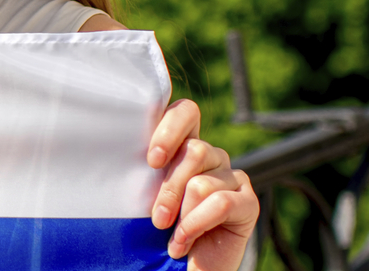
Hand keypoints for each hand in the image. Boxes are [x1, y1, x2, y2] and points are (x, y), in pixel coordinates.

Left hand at [148, 99, 259, 270]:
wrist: (182, 269)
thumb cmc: (157, 233)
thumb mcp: (143, 198)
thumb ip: (143, 174)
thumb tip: (118, 153)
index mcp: (184, 147)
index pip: (186, 112)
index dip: (170, 128)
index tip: (152, 161)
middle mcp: (212, 157)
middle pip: (194, 150)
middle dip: (169, 189)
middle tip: (157, 219)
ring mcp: (234, 178)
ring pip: (202, 182)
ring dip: (182, 216)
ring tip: (172, 237)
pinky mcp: (249, 202)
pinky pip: (221, 203)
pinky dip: (196, 226)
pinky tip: (184, 243)